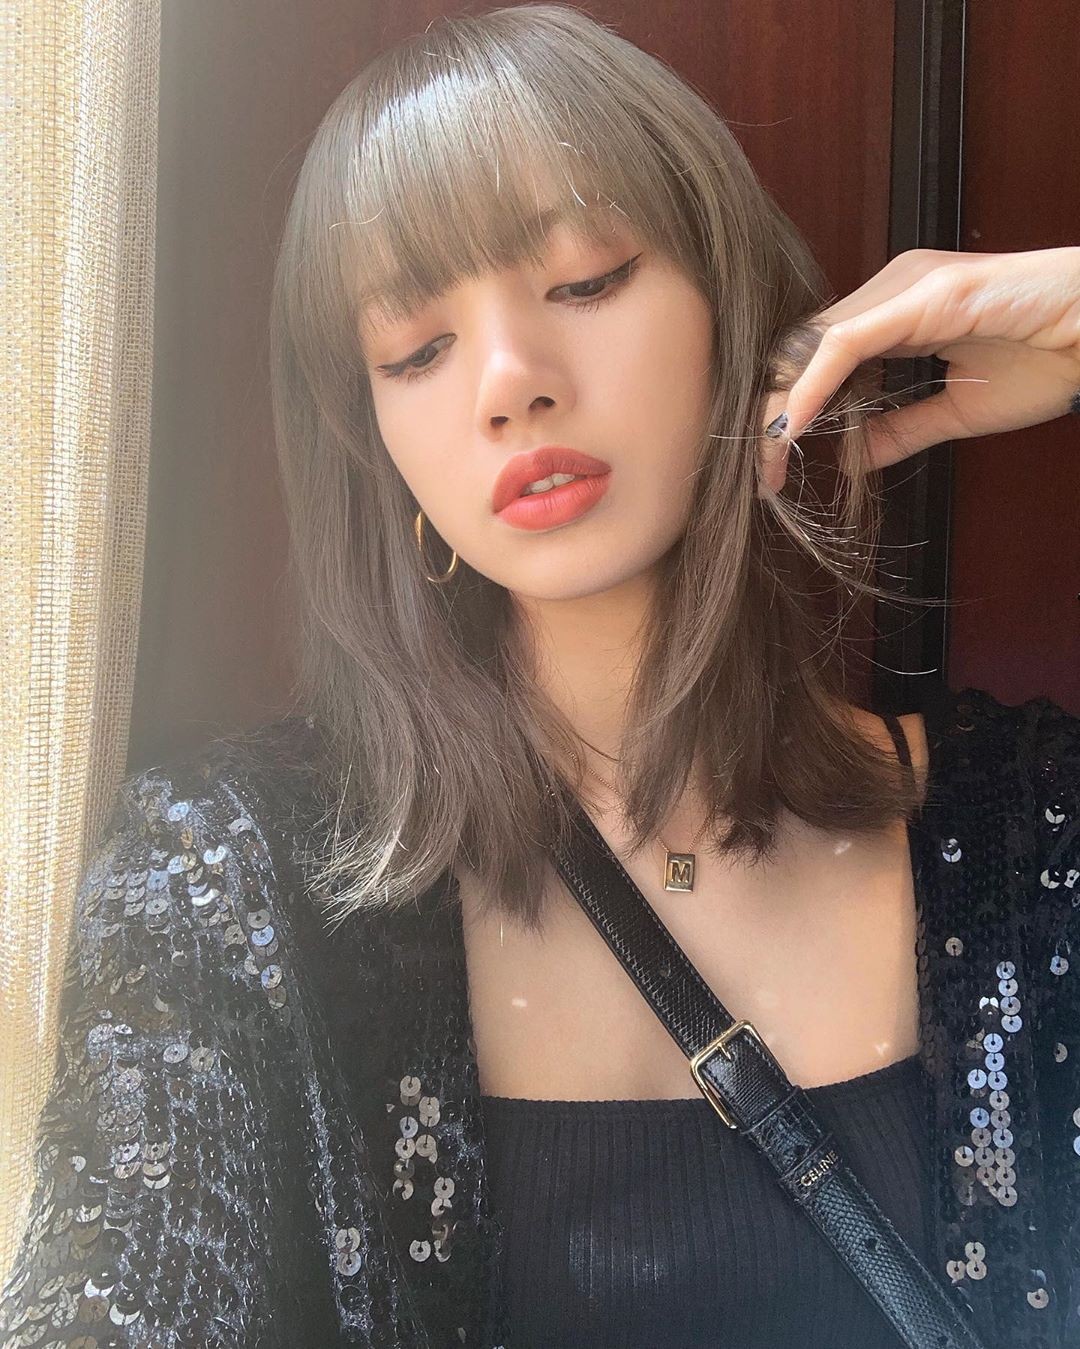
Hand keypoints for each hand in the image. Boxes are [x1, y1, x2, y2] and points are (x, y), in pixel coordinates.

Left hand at [758, 246, 1079, 493]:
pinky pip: (847, 342)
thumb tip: (854, 457)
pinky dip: (814, 385)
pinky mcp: (926, 295)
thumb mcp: (959, 411)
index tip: (772, 464)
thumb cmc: (1051, 361)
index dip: (788, 408)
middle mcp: (893, 290)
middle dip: (774, 411)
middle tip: (760, 472)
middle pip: (805, 347)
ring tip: (769, 456)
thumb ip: (902, 429)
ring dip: (784, 404)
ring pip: (815, 343)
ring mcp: (907, 287)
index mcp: (898, 311)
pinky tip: (795, 423)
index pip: (819, 357)